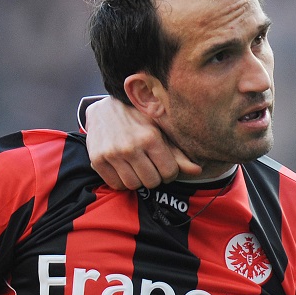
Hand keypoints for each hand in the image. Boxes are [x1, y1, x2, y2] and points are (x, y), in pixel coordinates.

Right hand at [84, 96, 200, 189]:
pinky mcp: (98, 159)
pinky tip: (123, 168)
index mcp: (150, 137)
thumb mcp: (160, 132)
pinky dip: (121, 180)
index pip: (169, 173)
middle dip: (153, 177)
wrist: (104, 109)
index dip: (169, 172)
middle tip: (149, 166)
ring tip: (136, 167)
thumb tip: (197, 170)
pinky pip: (115, 184)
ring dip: (137, 180)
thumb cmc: (138, 121)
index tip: (163, 166)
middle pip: (151, 182)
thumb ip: (178, 153)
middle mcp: (131, 146)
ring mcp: (112, 153)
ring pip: (133, 185)